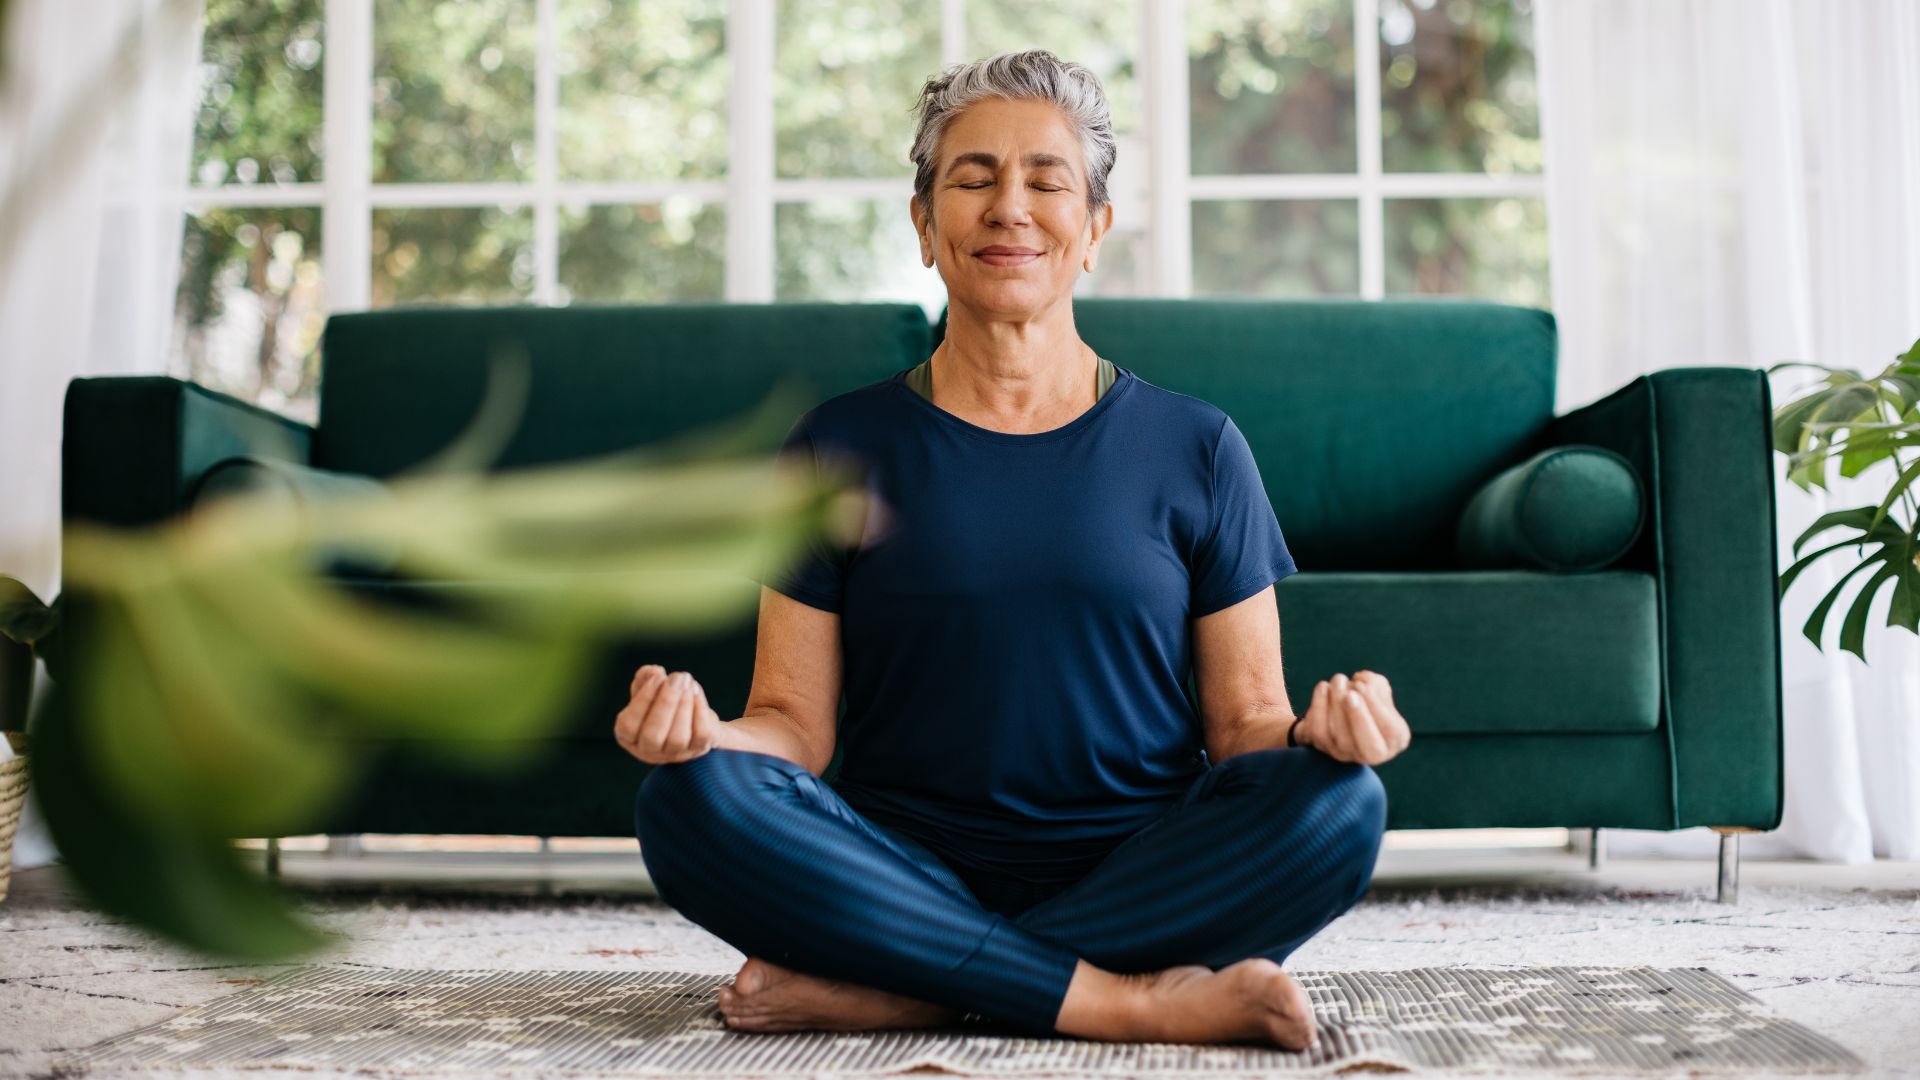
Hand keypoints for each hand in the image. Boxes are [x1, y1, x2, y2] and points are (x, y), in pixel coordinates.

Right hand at [614, 665, 722, 764]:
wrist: (691, 718)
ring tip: (687, 682)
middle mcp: (649, 750)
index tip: (657, 678)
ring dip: (684, 706)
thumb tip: (653, 671)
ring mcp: (675, 753)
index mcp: (628, 736)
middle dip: (666, 703)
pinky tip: (696, 692)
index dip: (643, 701)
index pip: (629, 726)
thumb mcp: (648, 689)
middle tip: (677, 678)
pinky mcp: (698, 748)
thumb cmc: (661, 703)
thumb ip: (644, 678)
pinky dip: (699, 710)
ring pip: (678, 738)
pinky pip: (701, 734)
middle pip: (653, 736)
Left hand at [1295, 670, 1410, 765]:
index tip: (1362, 686)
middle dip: (1359, 719)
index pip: (1391, 732)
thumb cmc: (1366, 699)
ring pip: (1341, 738)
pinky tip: (1323, 686)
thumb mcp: (1378, 689)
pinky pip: (1319, 731)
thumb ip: (1377, 685)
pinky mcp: (1323, 746)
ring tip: (1338, 680)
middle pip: (1370, 748)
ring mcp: (1345, 754)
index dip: (1376, 708)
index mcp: (1394, 740)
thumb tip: (1364, 681)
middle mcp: (1372, 754)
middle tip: (1350, 694)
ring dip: (1336, 704)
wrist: (1339, 711)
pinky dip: (1319, 706)